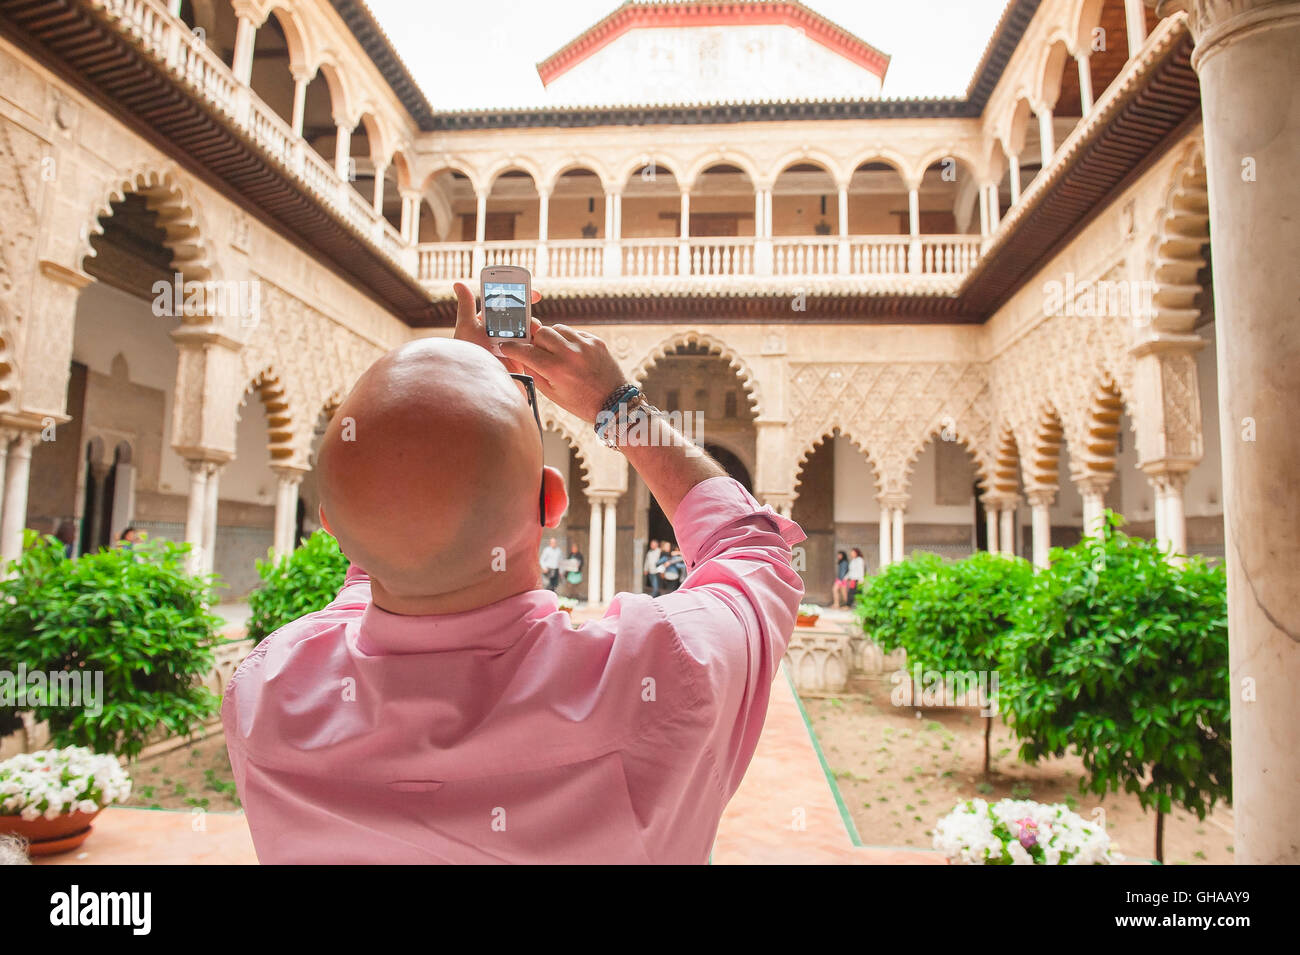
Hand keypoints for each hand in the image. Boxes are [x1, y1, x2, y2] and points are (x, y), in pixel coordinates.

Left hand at [452, 281, 542, 373]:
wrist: (481, 384)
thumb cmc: (470, 355)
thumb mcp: (466, 328)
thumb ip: (466, 306)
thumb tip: (458, 283)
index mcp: (490, 322)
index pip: (506, 303)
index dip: (520, 294)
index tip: (532, 291)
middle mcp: (502, 332)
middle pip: (520, 314)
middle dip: (528, 308)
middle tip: (536, 303)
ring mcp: (514, 344)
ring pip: (529, 328)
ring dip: (533, 324)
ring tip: (530, 326)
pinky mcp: (523, 356)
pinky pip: (534, 345)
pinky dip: (538, 339)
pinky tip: (537, 337)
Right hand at [498, 324, 627, 423]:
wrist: (614, 403)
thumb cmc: (581, 402)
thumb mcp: (552, 394)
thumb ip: (534, 372)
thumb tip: (520, 356)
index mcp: (556, 369)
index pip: (526, 350)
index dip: (512, 347)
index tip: (506, 345)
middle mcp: (570, 353)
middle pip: (541, 332)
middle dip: (535, 341)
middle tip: (535, 351)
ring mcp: (585, 345)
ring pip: (557, 328)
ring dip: (551, 338)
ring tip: (554, 352)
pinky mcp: (596, 341)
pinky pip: (574, 332)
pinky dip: (567, 340)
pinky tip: (570, 353)